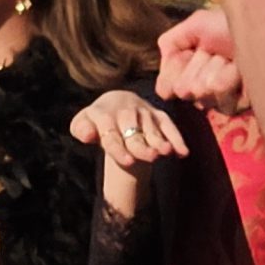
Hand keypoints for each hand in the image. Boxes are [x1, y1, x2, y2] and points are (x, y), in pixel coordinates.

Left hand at [71, 90, 190, 171]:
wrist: (117, 102)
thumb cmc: (98, 121)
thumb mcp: (82, 124)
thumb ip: (81, 130)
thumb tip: (88, 135)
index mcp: (104, 113)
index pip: (111, 134)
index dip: (119, 149)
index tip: (128, 162)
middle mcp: (125, 110)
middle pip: (134, 132)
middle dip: (142, 145)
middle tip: (152, 157)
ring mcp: (144, 111)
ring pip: (152, 129)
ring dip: (161, 140)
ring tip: (167, 152)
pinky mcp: (158, 115)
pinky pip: (169, 125)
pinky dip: (176, 138)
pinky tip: (183, 153)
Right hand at [157, 7, 245, 110]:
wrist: (262, 25)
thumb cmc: (230, 25)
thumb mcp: (195, 26)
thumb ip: (170, 45)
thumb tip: (162, 88)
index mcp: (187, 74)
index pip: (166, 88)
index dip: (176, 68)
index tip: (193, 52)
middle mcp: (201, 91)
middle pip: (184, 89)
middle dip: (199, 64)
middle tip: (215, 52)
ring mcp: (219, 100)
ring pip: (202, 91)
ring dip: (216, 67)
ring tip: (230, 57)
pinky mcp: (238, 106)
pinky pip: (221, 94)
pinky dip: (229, 75)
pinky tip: (240, 68)